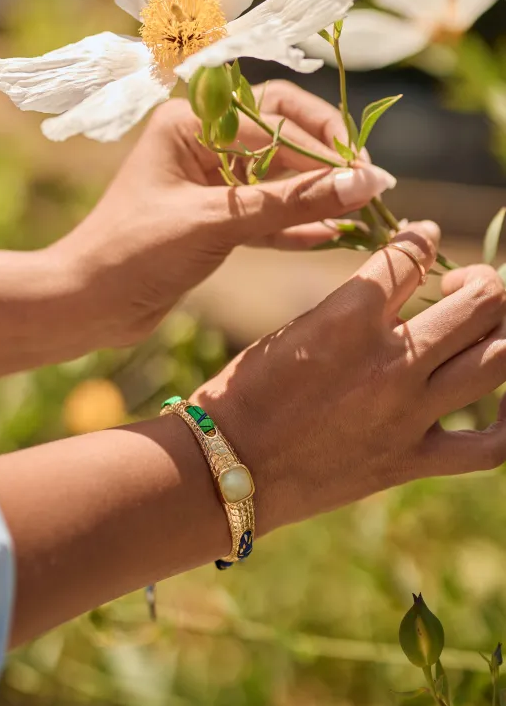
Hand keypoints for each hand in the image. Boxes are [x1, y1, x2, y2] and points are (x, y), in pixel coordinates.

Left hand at [57, 81, 393, 346]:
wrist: (89, 305)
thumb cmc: (136, 252)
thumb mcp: (217, 222)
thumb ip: (289, 203)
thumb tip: (363, 183)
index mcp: (192, 124)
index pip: (276, 118)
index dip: (325, 145)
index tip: (367, 173)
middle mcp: (202, 146)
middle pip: (282, 144)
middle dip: (326, 168)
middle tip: (371, 190)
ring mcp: (209, 186)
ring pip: (277, 184)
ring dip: (316, 199)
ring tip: (362, 216)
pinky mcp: (214, 224)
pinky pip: (265, 218)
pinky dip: (295, 228)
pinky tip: (331, 237)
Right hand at [195, 222, 505, 534]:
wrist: (227, 467)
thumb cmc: (245, 393)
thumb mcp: (293, 331)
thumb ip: (351, 310)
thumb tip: (395, 295)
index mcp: (349, 316)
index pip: (412, 255)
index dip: (422, 238)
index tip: (421, 239)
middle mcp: (389, 360)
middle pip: (480, 302)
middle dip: (483, 281)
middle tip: (464, 287)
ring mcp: (407, 413)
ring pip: (498, 358)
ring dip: (502, 329)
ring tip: (486, 327)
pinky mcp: (409, 460)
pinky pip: (489, 448)